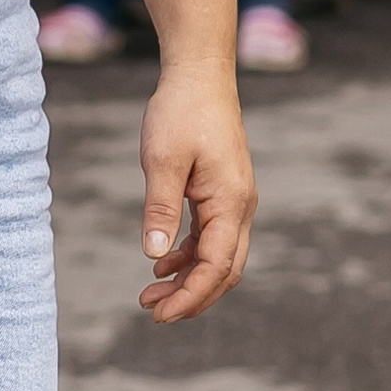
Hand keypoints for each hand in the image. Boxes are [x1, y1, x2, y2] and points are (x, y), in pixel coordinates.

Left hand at [136, 64, 255, 321]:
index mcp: (230, 202)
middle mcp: (240, 206)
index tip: (159, 314)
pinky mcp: (222, 192)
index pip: (216, 266)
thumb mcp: (162, 162)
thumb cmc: (180, 113)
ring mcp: (234, 200)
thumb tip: (155, 255)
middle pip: (225, 270)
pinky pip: (211, 236)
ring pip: (219, 255)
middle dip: (192, 296)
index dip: (189, 295)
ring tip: (150, 293)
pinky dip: (189, 254)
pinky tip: (161, 263)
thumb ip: (160, 209)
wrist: (199, 76)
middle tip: (153, 313)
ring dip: (188, 278)